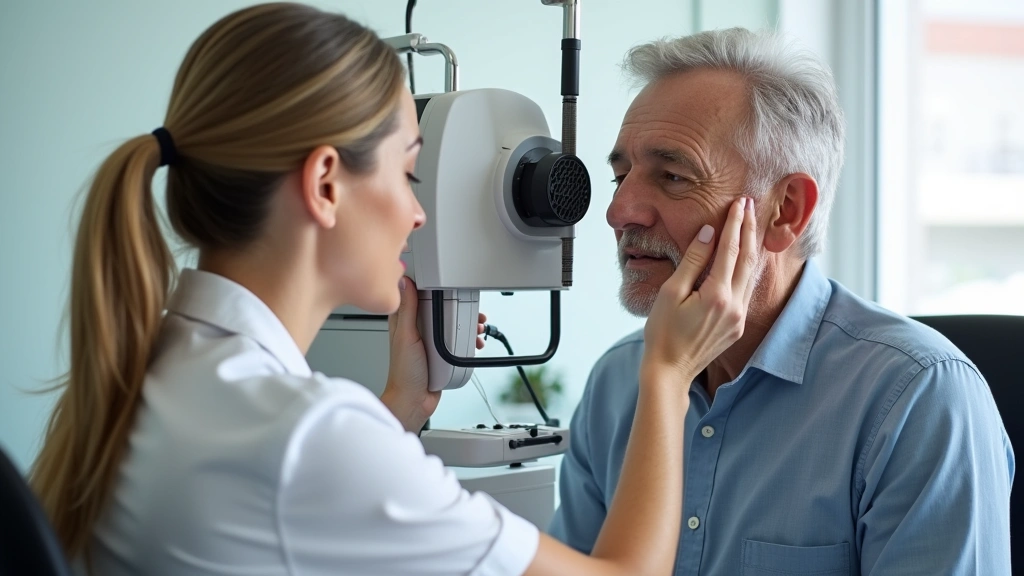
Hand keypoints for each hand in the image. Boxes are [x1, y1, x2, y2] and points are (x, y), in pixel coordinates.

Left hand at [381, 276, 486, 431]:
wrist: (413, 401)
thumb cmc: (404, 373)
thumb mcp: (406, 335)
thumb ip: (407, 309)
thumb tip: (404, 282)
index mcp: (405, 321)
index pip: (419, 295)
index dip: (435, 287)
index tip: (449, 282)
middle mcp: (418, 329)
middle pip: (441, 308)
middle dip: (459, 306)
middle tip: (472, 309)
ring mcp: (431, 341)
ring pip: (452, 324)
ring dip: (467, 323)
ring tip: (477, 327)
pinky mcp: (441, 353)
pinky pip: (457, 341)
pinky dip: (468, 339)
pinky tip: (474, 342)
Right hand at [641, 196, 757, 383]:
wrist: (670, 370)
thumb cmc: (663, 333)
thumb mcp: (672, 292)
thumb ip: (693, 261)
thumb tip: (709, 233)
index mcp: (717, 296)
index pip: (730, 250)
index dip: (734, 224)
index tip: (738, 204)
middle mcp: (734, 306)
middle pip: (747, 259)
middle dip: (748, 230)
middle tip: (749, 206)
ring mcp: (738, 317)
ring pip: (751, 274)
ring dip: (751, 247)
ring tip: (751, 224)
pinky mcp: (737, 325)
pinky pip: (746, 289)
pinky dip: (747, 269)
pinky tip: (746, 258)